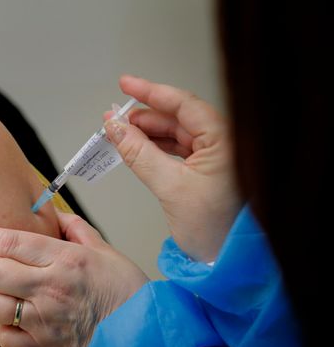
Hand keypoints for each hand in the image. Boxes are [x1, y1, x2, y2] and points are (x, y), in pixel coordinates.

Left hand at [0, 212, 147, 346]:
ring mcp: (44, 319)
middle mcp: (50, 287)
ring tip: (18, 300)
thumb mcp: (106, 252)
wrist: (145, 339)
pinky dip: (9, 331)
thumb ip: (76, 230)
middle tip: (9, 275)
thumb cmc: (128, 294)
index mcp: (64, 259)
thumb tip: (55, 213)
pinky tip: (25, 324)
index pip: (8, 240)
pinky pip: (4, 336)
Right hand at [106, 75, 241, 261]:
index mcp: (225, 140)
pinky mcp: (210, 172)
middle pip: (178, 118)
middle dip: (143, 116)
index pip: (183, 104)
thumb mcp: (170, 187)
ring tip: (119, 134)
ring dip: (147, 134)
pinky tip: (137, 149)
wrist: (231, 262)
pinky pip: (179, 151)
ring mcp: (218, 157)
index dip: (150, 92)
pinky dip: (155, 149)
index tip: (125, 84)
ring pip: (176, 134)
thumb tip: (114, 128)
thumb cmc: (215, 228)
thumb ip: (139, 154)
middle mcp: (225, 143)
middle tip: (113, 119)